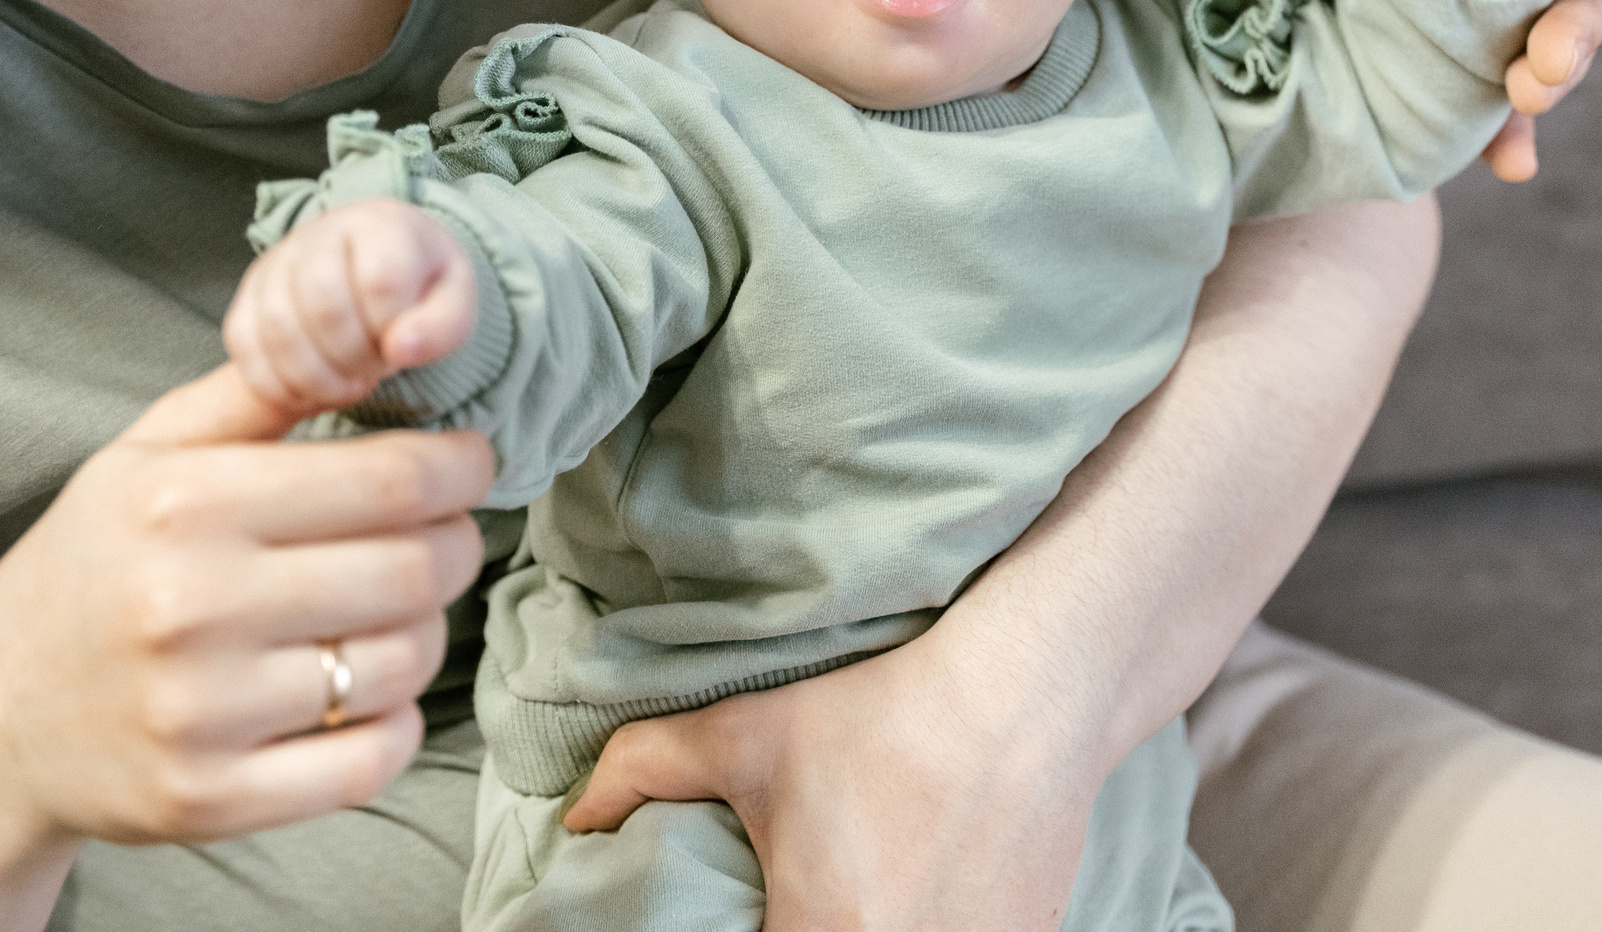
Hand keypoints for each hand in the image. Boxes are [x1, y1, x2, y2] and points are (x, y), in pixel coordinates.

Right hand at [0, 363, 492, 852]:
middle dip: (455, 544)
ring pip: (404, 664)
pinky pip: (371, 761)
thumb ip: (261, 392)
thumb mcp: (147, 453)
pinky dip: (396, 725)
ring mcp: (201, 714)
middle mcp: (191, 607)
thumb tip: (376, 341)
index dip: (461, 469)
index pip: (392, 480)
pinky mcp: (211, 799)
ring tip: (393, 611)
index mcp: (184, 504)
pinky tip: (367, 691)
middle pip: (413, 571)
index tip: (470, 464)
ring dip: (427, 633)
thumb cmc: (92, 566)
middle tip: (443, 535)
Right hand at [223, 199, 478, 415]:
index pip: (380, 280)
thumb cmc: (417, 285)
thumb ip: (441, 326)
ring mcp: (276, 264)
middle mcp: (319, 234)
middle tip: (374, 370)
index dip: (391, 327)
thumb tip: (401, 349)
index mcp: (379, 225)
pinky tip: (312, 390)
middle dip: (354, 358)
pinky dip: (278, 384)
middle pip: (324, 307)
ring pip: (279, 330)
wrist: (378, 268)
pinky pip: (245, 347)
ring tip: (348, 385)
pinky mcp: (248, 298)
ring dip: (317, 378)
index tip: (401, 344)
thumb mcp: (453, 301)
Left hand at [564, 636, 1101, 931]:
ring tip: (866, 893)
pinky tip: (926, 888)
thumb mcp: (747, 732)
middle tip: (806, 897)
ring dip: (873, 926)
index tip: (754, 917)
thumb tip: (577, 816)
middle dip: (806, 927)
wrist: (1024, 694)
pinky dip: (931, 927)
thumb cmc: (883, 713)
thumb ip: (644, 771)